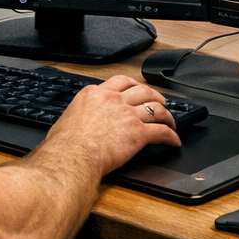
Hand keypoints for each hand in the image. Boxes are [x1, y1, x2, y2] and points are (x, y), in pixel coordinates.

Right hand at [38, 74, 180, 175]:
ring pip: (155, 108)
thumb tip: (77, 122)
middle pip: (142, 90)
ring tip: (170, 121)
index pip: (120, 81)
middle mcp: (114, 100)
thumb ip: (79, 114)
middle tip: (160, 102)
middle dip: (154, 95)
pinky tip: (174, 140)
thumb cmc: (64, 145)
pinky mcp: (138, 133)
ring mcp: (127, 115)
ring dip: (166, 115)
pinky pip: (161, 132)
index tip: (138, 89)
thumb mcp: (67, 118)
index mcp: (96, 94)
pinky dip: (170, 136)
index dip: (133, 85)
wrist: (72, 157)